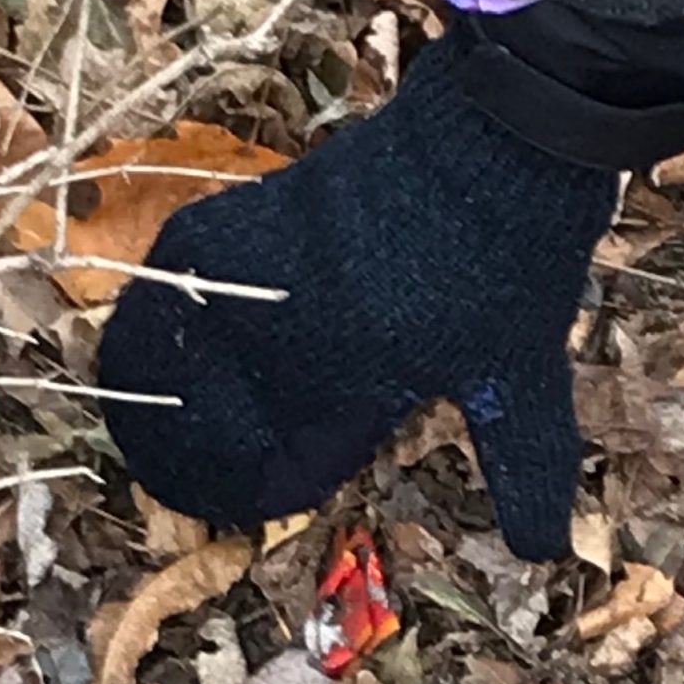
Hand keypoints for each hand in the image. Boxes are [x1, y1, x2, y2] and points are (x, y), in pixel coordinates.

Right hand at [98, 30, 617, 559]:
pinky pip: (182, 276)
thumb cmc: (509, 260)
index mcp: (347, 376)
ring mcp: (261, 265)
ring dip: (159, 391)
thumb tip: (541, 552)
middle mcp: (285, 327)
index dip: (254, 491)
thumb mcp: (521, 371)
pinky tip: (158, 330)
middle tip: (175, 477)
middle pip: (210, 410)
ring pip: (180, 344)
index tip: (240, 508)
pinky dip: (163, 315)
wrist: (494, 132)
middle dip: (191, 454)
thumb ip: (522, 462)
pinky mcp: (252, 210)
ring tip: (142, 424)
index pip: (275, 458)